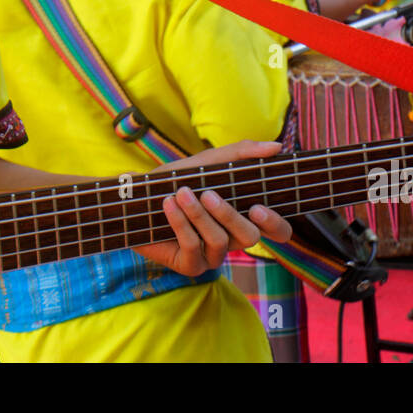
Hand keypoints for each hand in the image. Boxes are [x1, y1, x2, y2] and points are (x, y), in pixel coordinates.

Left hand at [135, 140, 292, 275]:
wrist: (134, 199)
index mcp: (243, 217)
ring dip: (198, 215)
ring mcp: (213, 256)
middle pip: (250, 237)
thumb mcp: (207, 162)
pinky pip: (193, 248)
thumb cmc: (176, 180)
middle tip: (209, 194)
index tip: (258, 207)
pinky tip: (168, 204)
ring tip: (181, 193)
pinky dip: (180, 223)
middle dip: (229, 215)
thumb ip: (240, 154)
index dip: (275, 224)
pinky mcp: (191, 266)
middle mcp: (233, 239)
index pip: (278, 231)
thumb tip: (277, 146)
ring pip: (220, 241)